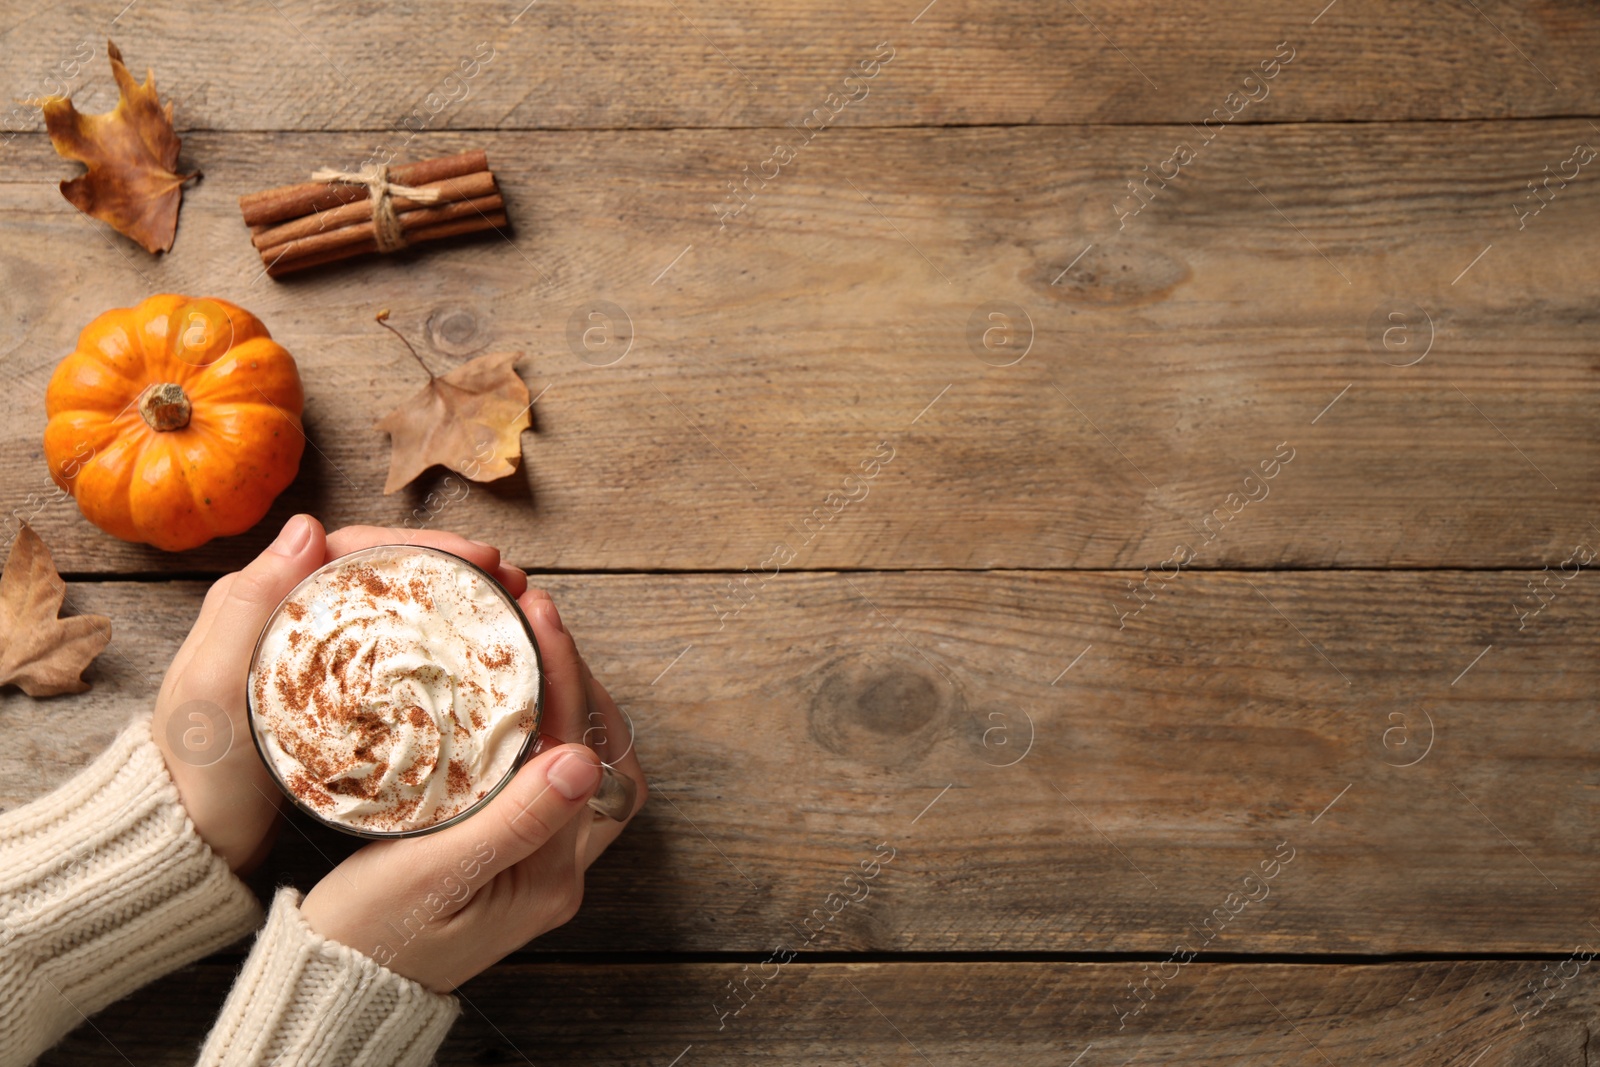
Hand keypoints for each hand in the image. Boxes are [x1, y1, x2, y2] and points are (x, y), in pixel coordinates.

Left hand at [152, 514, 531, 872]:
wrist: (193, 843)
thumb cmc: (196, 769)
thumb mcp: (210, 686)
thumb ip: (249, 606)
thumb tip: (307, 525)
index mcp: (266, 599)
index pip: (357, 549)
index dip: (426, 545)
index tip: (481, 557)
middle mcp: (298, 620)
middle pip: (389, 577)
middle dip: (457, 572)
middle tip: (514, 584)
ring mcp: (325, 662)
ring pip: (402, 617)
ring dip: (460, 609)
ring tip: (514, 615)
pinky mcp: (344, 703)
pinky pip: (402, 663)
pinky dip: (446, 656)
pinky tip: (482, 666)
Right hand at [299, 588, 646, 991]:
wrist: (341, 989)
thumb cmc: (368, 938)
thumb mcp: (430, 877)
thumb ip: (510, 820)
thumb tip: (580, 759)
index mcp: (548, 873)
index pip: (576, 747)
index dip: (561, 672)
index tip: (535, 613)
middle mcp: (561, 869)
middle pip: (603, 753)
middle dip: (579, 679)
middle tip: (537, 618)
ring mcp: (545, 863)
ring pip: (585, 763)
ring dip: (567, 700)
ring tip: (528, 644)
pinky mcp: (521, 856)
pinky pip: (552, 775)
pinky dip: (541, 725)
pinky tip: (507, 695)